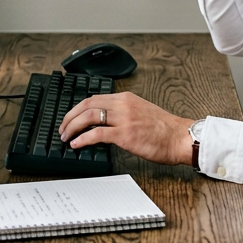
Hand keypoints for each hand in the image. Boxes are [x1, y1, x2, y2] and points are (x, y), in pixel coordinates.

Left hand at [59, 92, 194, 165]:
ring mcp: (123, 119)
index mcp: (126, 98)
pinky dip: (83, 139)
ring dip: (73, 126)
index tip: (70, 118)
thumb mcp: (141, 111)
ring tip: (66, 136)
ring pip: (89, 116)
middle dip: (70, 116)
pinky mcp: (125, 135)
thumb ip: (123, 112)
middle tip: (62, 128)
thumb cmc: (164, 129)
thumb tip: (106, 122)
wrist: (180, 137)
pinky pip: (97, 134)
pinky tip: (77, 144)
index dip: (78, 108)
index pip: (94, 98)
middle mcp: (123, 105)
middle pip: (87, 105)